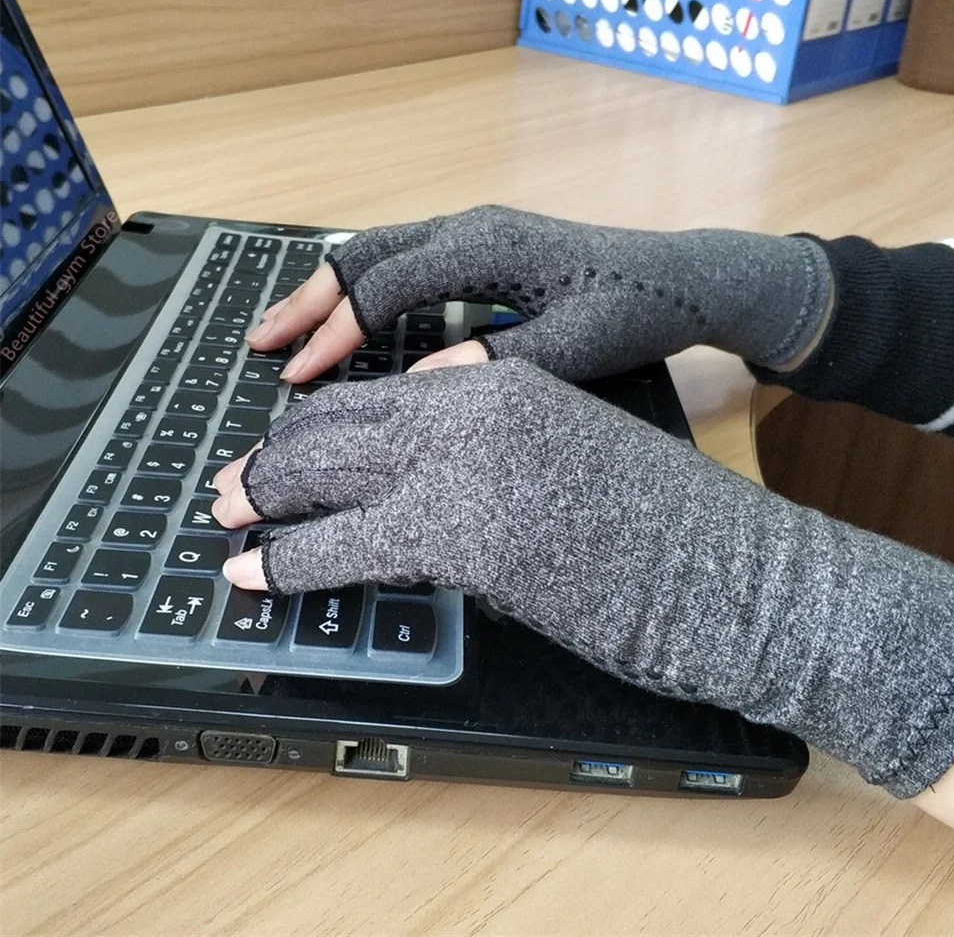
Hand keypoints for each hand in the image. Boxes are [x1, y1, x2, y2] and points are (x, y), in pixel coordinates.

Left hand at [213, 359, 953, 801]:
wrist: (729, 567)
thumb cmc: (666, 524)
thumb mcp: (573, 457)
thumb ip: (502, 453)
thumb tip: (439, 481)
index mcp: (504, 379)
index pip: (383, 389)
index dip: (323, 420)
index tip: (287, 444)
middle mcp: (474, 404)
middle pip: (339, 419)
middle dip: (275, 454)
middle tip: (232, 480)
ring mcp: (464, 466)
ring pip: (325, 469)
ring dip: (263, 496)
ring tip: (223, 516)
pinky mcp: (459, 535)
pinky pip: (340, 543)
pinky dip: (286, 558)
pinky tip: (252, 574)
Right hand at [247, 205, 832, 382]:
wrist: (682, 278)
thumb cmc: (634, 312)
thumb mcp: (575, 348)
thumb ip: (499, 363)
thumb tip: (420, 384)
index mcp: (484, 246)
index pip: (385, 288)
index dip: (335, 332)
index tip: (296, 377)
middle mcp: (469, 228)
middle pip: (365, 256)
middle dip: (308, 300)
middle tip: (259, 344)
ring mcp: (474, 232)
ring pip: (378, 253)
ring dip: (327, 291)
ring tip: (282, 329)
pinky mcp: (482, 248)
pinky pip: (402, 261)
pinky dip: (362, 290)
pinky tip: (348, 319)